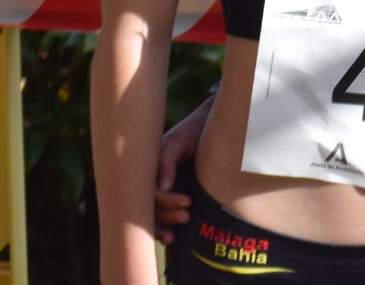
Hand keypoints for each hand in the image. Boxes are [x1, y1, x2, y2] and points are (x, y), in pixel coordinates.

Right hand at [153, 93, 212, 242]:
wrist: (215, 126)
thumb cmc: (195, 130)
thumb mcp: (179, 140)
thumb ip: (167, 160)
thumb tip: (162, 188)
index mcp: (150, 169)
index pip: (149, 193)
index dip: (165, 202)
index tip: (187, 202)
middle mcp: (154, 181)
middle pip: (150, 207)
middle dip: (166, 216)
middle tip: (187, 216)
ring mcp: (164, 188)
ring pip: (155, 214)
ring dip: (166, 224)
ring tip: (180, 230)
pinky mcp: (176, 193)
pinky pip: (165, 214)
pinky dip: (166, 226)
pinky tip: (173, 238)